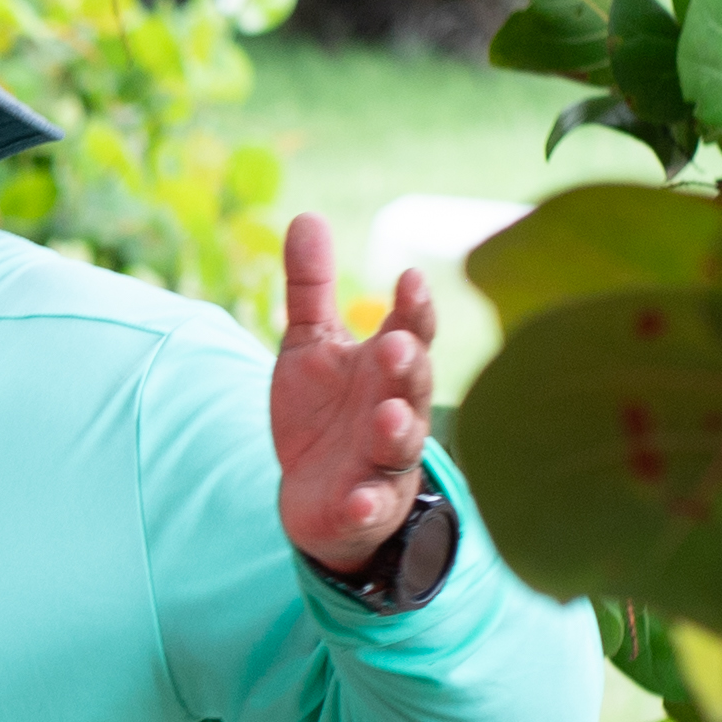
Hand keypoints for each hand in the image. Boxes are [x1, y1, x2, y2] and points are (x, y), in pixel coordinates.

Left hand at [269, 214, 437, 571]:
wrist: (316, 495)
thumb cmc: (325, 412)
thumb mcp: (310, 346)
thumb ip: (311, 289)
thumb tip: (306, 215)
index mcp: (388, 368)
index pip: (412, 330)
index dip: (415, 308)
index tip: (409, 279)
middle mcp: (397, 410)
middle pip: (414, 385)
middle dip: (409, 366)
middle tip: (398, 345)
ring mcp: (384, 461)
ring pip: (401, 444)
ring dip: (397, 429)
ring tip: (388, 415)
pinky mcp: (363, 505)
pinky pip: (370, 505)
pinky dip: (367, 503)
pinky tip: (360, 499)